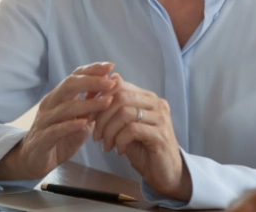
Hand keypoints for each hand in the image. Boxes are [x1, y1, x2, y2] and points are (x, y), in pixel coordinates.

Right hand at [0, 62, 116, 180]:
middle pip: (69, 85)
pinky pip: (55, 130)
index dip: (92, 70)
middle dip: (92, 81)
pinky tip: (84, 123)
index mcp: (59, 97)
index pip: (75, 76)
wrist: (34, 161)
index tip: (110, 65)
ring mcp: (44, 121)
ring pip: (65, 107)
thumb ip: (92, 106)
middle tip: (110, 83)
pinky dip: (70, 125)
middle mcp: (50, 104)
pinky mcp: (41, 140)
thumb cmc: (60, 138)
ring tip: (107, 102)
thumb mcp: (80, 120)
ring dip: (88, 104)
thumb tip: (112, 88)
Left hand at [92, 73, 190, 200]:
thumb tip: (106, 83)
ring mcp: (160, 118)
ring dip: (109, 131)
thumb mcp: (127, 126)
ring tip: (107, 145)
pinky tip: (119, 150)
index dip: (100, 99)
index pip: (120, 86)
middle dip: (102, 117)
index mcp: (148, 98)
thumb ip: (117, 109)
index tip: (90, 117)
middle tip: (96, 135)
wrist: (166, 173)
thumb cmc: (144, 149)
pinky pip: (132, 130)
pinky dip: (120, 140)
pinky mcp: (161, 134)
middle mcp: (157, 103)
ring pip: (124, 113)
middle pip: (121, 97)